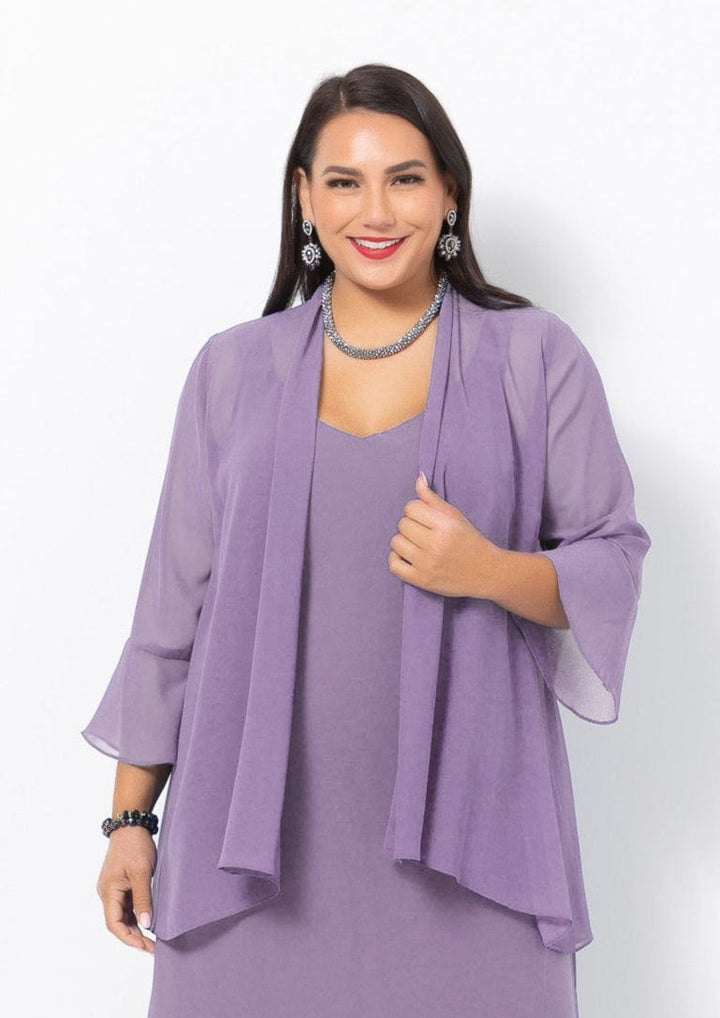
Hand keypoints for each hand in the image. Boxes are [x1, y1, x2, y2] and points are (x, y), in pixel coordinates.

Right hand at [96, 825, 156, 954]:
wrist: (131, 824)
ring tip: (153, 939)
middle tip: (154, 948)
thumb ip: (143, 899)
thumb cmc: (135, 846)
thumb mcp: (141, 873)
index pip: (114, 924)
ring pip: (123, 915)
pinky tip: (149, 921)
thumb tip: (146, 925)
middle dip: (134, 937)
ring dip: (136, 927)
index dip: (130, 939)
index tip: (146, 947)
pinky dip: (136, 915)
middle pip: (118, 923)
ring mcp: (113, 888)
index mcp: (108, 892)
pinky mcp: (121, 883)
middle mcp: (108, 893)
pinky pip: (127, 905)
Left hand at [387, 471, 500, 598]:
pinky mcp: (421, 580)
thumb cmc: (470, 541)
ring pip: (396, 542)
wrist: (486, 572)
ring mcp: (427, 563)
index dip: (416, 511)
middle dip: (411, 526)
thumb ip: (433, 498)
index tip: (425, 519)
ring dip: (403, 541)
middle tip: (424, 533)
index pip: (411, 508)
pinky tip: (408, 556)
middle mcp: (434, 544)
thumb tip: (418, 478)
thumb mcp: (455, 516)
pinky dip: (396, 558)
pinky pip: (393, 565)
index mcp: (444, 525)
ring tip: (417, 545)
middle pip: (402, 524)